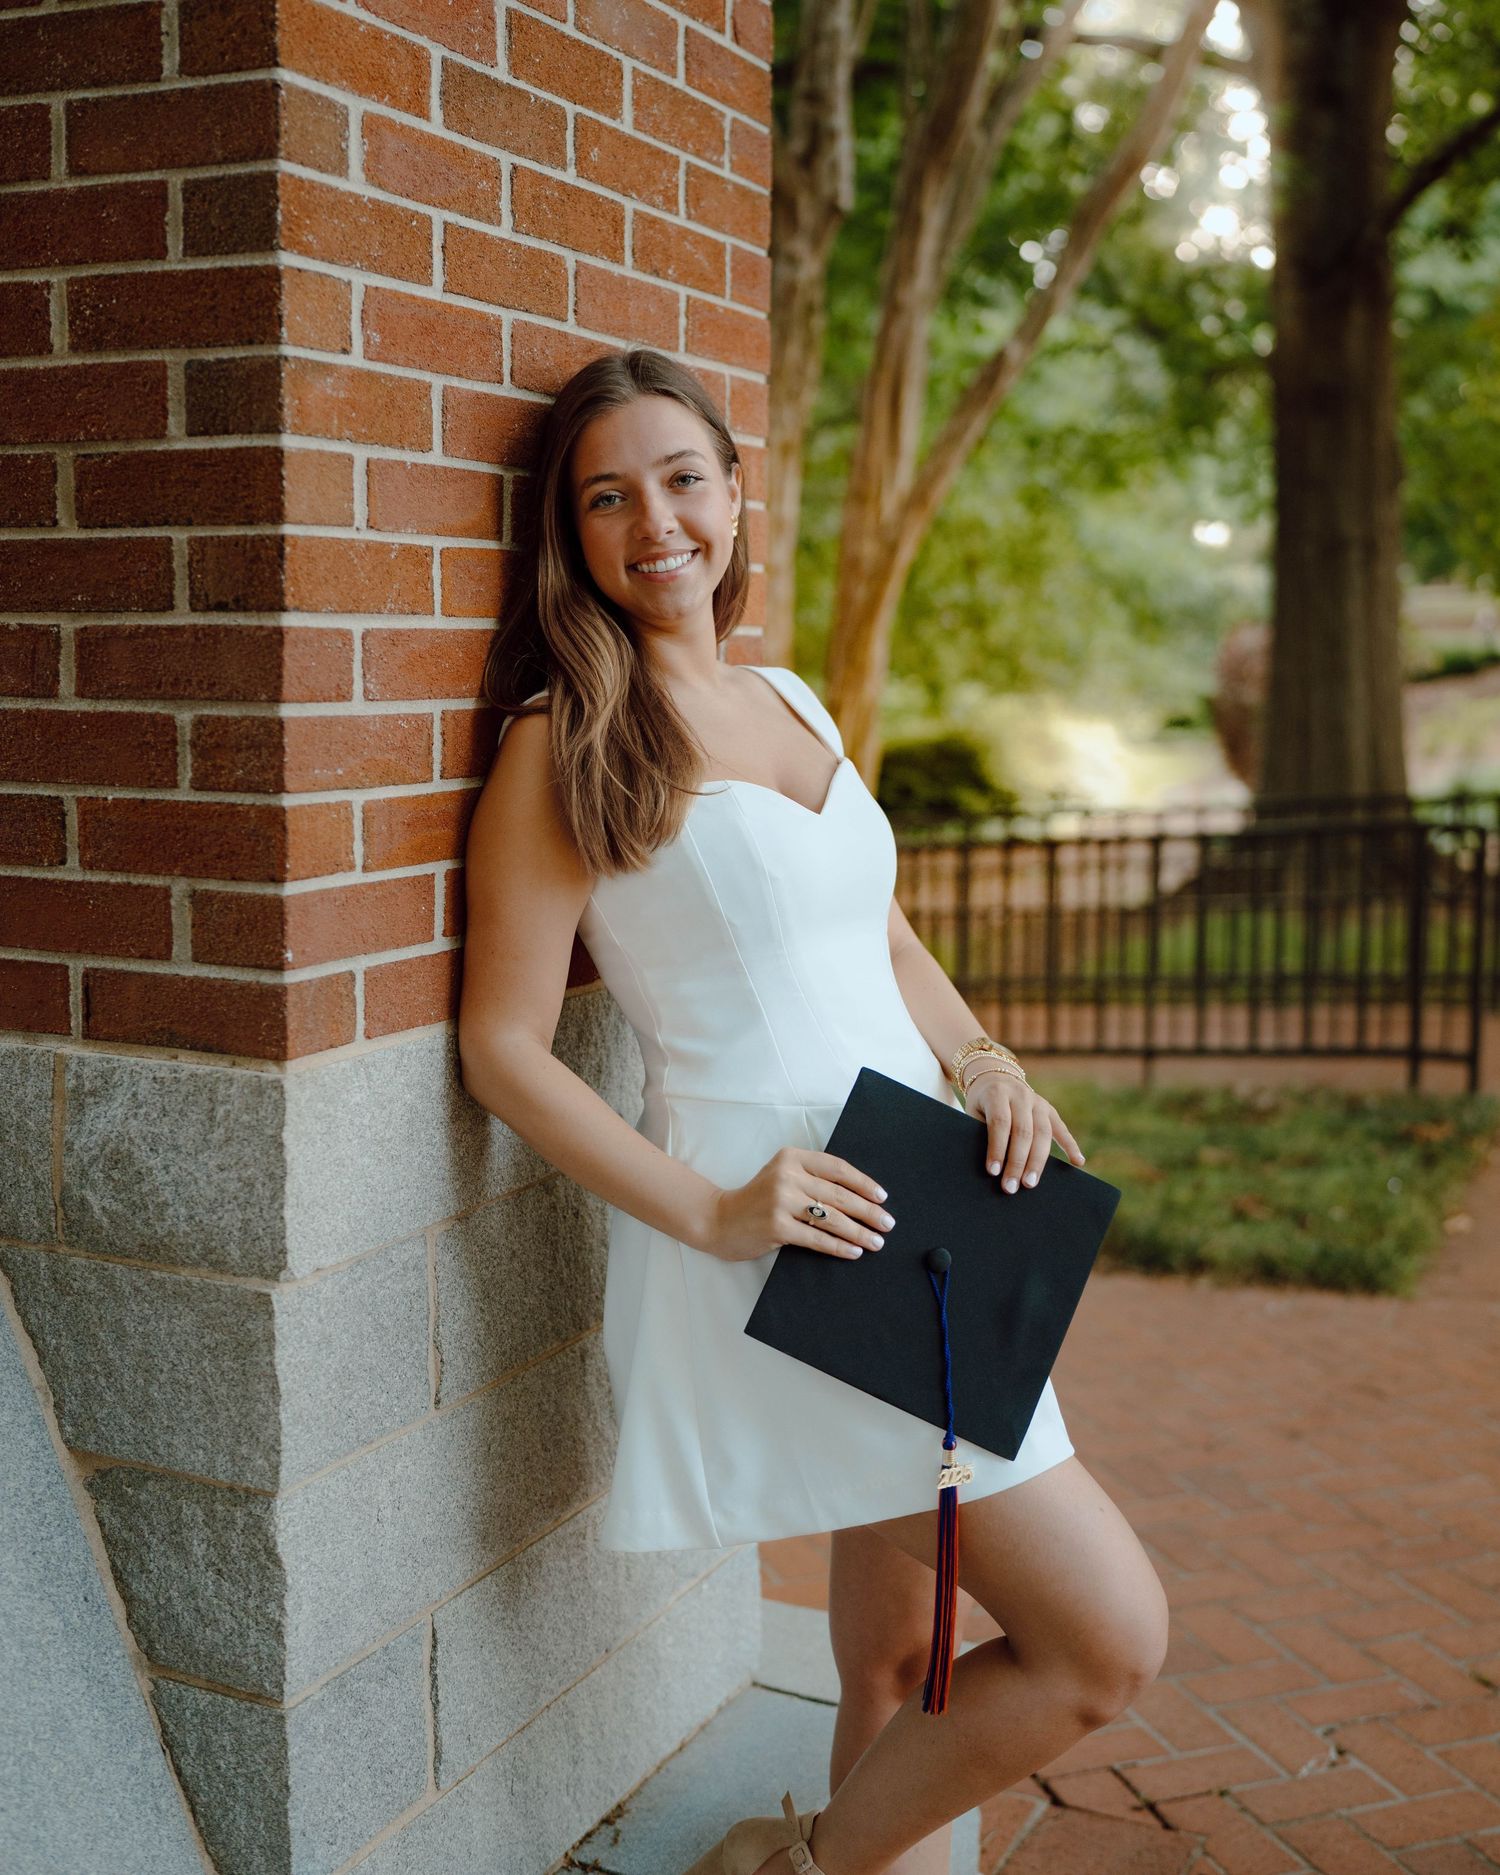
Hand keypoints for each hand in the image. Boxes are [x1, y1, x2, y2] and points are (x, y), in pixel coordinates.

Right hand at [697, 1147, 894, 1263]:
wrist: (718, 1219)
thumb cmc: (756, 1200)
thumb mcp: (782, 1177)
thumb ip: (811, 1179)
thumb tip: (858, 1197)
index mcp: (792, 1157)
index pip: (837, 1168)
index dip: (863, 1183)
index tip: (881, 1197)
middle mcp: (787, 1175)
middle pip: (839, 1195)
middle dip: (868, 1211)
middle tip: (887, 1223)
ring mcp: (781, 1200)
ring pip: (832, 1218)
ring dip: (859, 1232)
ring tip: (876, 1242)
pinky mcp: (777, 1226)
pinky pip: (817, 1238)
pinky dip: (839, 1246)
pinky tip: (853, 1251)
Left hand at [963, 1072, 1084, 1192]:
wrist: (995, 1078)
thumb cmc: (981, 1105)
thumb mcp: (973, 1112)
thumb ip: (981, 1133)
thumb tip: (991, 1169)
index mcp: (997, 1093)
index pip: (1000, 1123)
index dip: (997, 1148)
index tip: (993, 1172)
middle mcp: (1021, 1095)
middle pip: (1023, 1131)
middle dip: (1017, 1162)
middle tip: (1011, 1187)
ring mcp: (1038, 1102)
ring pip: (1042, 1133)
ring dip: (1037, 1161)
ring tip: (1030, 1184)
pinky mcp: (1050, 1109)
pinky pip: (1062, 1129)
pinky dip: (1071, 1145)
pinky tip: (1078, 1162)